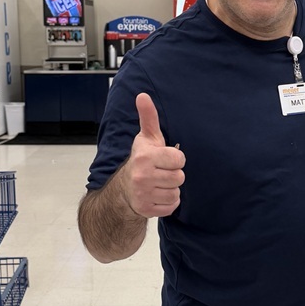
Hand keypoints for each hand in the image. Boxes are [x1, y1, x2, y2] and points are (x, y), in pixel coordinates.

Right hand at [123, 93, 185, 217]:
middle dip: (174, 175)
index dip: (175, 159)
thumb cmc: (141, 159)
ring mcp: (143, 194)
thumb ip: (149, 117)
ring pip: (176, 193)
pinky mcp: (147, 209)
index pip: (179, 159)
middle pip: (179, 178)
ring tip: (159, 183)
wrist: (125, 189)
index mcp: (145, 157)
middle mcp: (142, 176)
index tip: (166, 159)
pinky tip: (158, 194)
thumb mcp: (146, 137)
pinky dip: (168, 202)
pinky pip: (172, 207)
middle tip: (162, 172)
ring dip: (171, 189)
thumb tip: (143, 95)